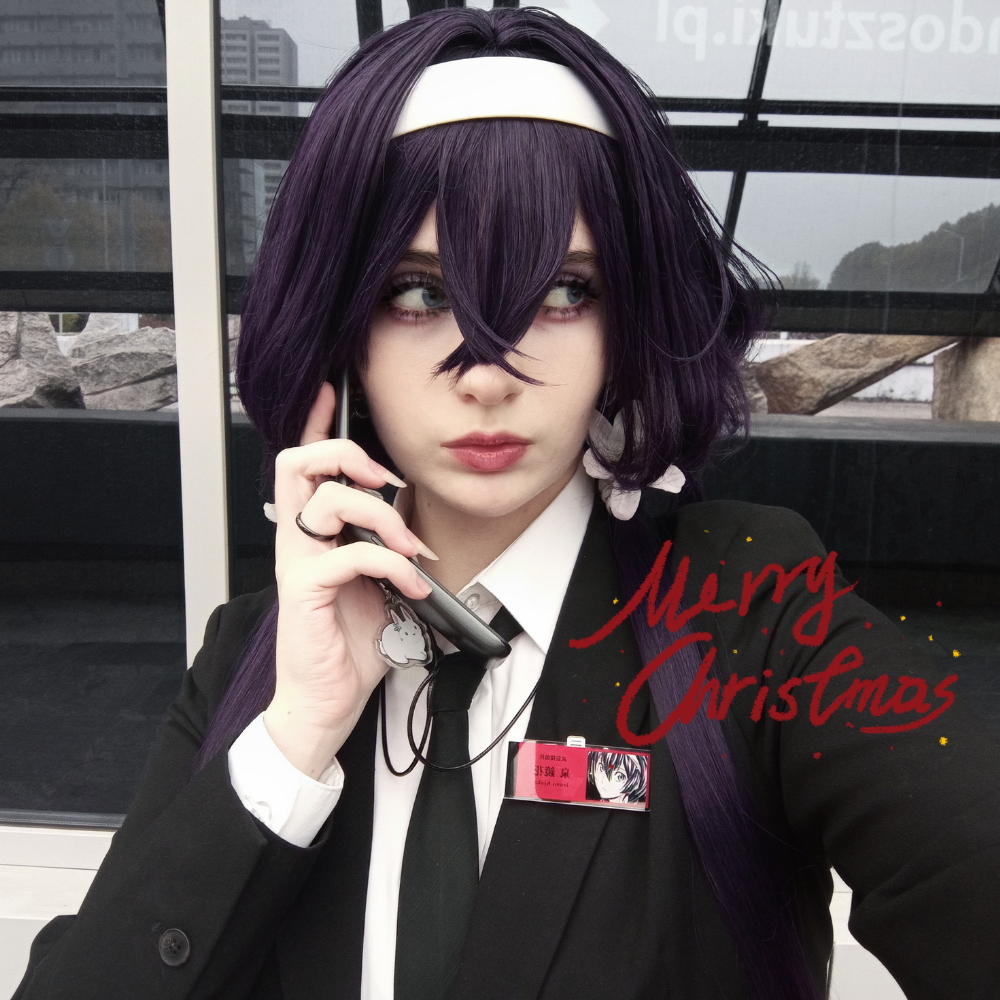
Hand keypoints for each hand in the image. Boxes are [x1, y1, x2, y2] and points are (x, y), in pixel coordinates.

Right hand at [263, 382, 433, 778]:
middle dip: (343, 453)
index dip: (314, 424)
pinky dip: (392, 563)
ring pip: (327, 501)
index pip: (304, 466)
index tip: (330, 390)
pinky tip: (411, 584)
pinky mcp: (304, 591)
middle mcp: (297, 542)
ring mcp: (298, 564)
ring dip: (383, 515)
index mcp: (312, 535)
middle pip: (295, 464)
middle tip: (381, 477)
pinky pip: (350, 555)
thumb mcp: (375, 586)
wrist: (325, 700)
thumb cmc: (347, 645)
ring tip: (411, 549)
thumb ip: (383, 550)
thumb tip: (412, 526)